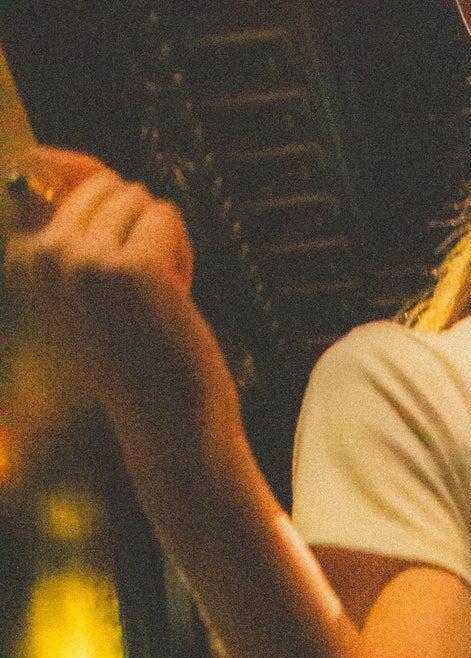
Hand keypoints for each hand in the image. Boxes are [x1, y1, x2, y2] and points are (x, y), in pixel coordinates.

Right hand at [4, 148, 242, 482]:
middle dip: (136, 229)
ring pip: (139, 199)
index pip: (44, 171)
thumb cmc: (139, 353)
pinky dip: (182, 253)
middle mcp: (46, 256)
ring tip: (156, 301)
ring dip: (162, 243)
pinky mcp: (133, 268)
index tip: (112, 257)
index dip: (96, 199)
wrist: (169, 424)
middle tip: (140, 294)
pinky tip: (174, 300)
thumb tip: (39, 157)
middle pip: (106, 185)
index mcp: (24, 260)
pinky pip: (167, 216)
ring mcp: (87, 261)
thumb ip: (70, 224)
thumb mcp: (88, 285)